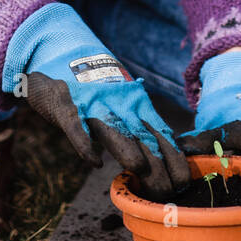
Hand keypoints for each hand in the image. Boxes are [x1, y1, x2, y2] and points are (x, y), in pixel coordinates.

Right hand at [3, 3, 190, 198]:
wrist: (56, 49)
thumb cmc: (93, 85)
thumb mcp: (119, 100)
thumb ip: (136, 123)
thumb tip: (158, 156)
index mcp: (134, 102)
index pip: (161, 132)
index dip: (173, 158)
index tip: (184, 182)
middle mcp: (118, 101)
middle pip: (142, 135)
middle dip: (157, 165)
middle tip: (168, 192)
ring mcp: (92, 103)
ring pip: (114, 129)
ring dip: (127, 149)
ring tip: (140, 170)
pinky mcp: (65, 105)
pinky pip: (75, 125)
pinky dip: (84, 143)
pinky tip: (94, 160)